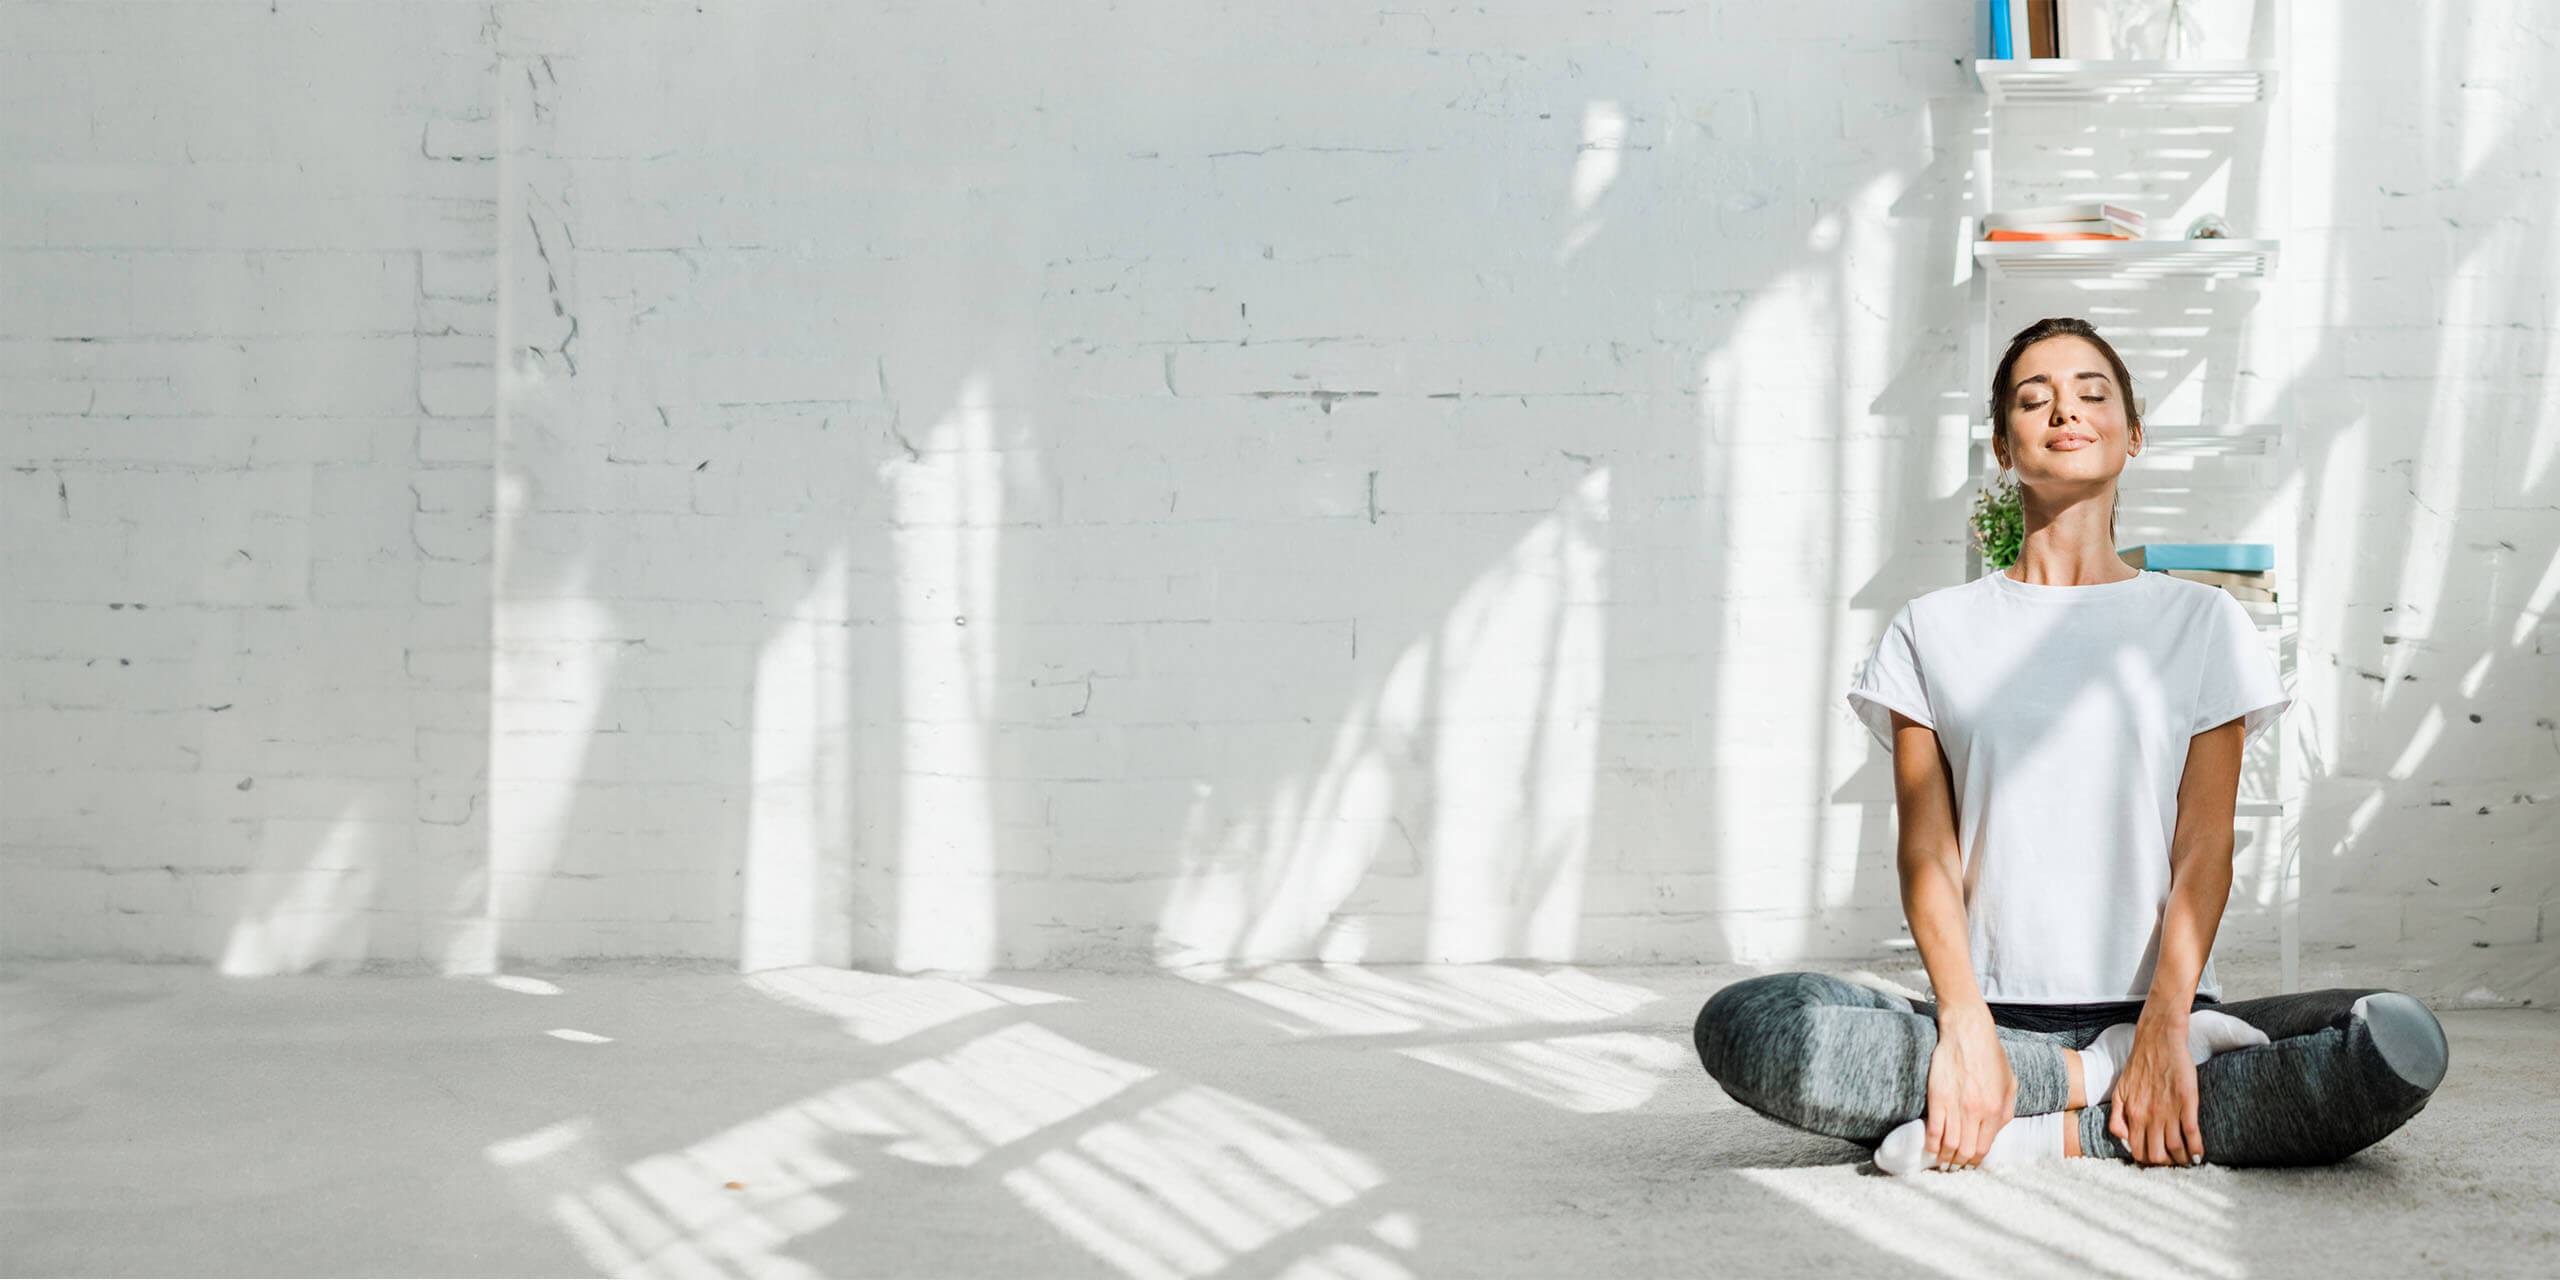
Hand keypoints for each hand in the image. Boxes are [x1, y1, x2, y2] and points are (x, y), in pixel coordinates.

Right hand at [1924, 1010, 2015, 1169]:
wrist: (1968, 1031)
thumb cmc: (1990, 1054)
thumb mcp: (2010, 1082)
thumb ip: (2007, 1110)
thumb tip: (1997, 1131)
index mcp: (1996, 1109)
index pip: (1984, 1148)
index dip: (1976, 1160)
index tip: (1969, 1162)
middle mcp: (1976, 1111)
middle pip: (1966, 1151)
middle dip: (1959, 1163)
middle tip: (1954, 1165)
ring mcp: (1956, 1105)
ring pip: (1948, 1144)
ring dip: (1944, 1157)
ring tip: (1941, 1160)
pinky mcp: (1937, 1096)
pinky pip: (1933, 1128)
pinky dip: (1930, 1143)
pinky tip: (1930, 1147)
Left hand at [2107, 1016, 2203, 1166]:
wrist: (2158, 1041)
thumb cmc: (2139, 1066)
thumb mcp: (2119, 1091)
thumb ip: (2117, 1117)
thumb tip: (2124, 1140)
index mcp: (2133, 1115)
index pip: (2138, 1151)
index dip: (2148, 1161)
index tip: (2157, 1160)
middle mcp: (2150, 1117)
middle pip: (2158, 1156)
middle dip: (2166, 1164)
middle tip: (2174, 1162)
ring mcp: (2169, 1111)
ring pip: (2176, 1149)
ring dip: (2183, 1159)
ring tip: (2188, 1160)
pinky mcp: (2187, 1103)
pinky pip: (2192, 1134)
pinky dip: (2197, 1149)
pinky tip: (2199, 1154)